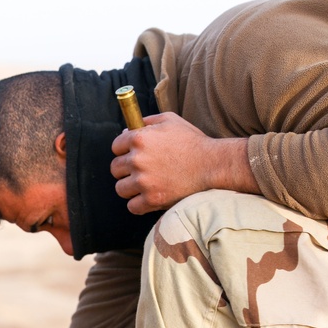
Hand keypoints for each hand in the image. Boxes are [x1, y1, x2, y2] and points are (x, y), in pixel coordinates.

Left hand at [110, 112, 256, 213]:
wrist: (212, 164)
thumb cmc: (192, 141)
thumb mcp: (170, 120)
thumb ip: (146, 122)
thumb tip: (126, 130)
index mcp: (140, 139)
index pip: (116, 146)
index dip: (123, 150)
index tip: (132, 154)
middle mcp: (138, 160)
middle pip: (115, 168)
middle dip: (125, 169)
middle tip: (140, 170)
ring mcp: (144, 181)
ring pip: (121, 188)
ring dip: (130, 187)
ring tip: (144, 184)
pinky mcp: (152, 199)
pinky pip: (132, 206)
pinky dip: (138, 204)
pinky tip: (147, 197)